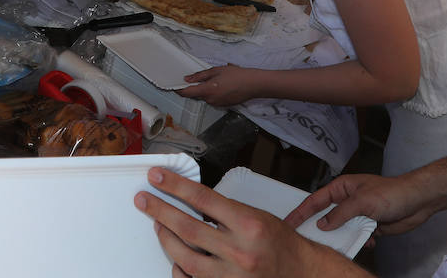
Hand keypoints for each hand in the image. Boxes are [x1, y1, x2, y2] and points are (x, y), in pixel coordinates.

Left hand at [136, 168, 357, 276]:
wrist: (302, 272)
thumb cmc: (280, 242)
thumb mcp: (255, 214)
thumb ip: (223, 210)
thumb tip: (189, 199)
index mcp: (248, 223)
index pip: (202, 198)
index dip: (175, 186)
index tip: (157, 177)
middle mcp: (240, 251)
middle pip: (188, 228)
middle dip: (160, 211)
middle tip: (144, 200)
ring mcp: (232, 275)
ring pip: (186, 257)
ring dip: (166, 239)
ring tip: (158, 225)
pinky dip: (180, 268)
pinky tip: (175, 257)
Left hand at [180, 65, 260, 105]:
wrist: (253, 84)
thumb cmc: (236, 75)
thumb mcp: (216, 71)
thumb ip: (200, 76)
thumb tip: (187, 79)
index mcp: (207, 91)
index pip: (187, 93)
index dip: (179, 90)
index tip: (173, 86)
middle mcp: (210, 100)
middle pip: (196, 95)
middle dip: (194, 88)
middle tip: (196, 77)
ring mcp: (217, 104)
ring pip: (205, 97)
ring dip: (204, 89)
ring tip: (214, 79)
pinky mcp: (223, 105)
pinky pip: (213, 99)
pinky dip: (212, 93)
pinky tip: (221, 85)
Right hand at [285, 173, 438, 236]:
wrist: (418, 202)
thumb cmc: (391, 192)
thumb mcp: (361, 202)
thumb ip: (340, 214)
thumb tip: (323, 224)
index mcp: (341, 188)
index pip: (315, 200)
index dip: (301, 211)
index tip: (289, 221)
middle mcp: (347, 200)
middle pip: (327, 216)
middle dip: (321, 228)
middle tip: (309, 238)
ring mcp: (358, 214)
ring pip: (342, 229)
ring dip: (345, 237)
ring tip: (343, 244)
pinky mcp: (370, 225)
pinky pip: (358, 236)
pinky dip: (362, 241)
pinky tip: (370, 241)